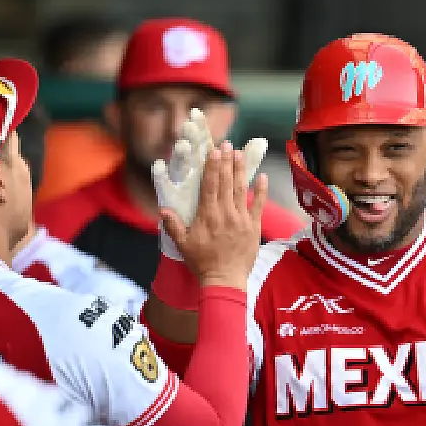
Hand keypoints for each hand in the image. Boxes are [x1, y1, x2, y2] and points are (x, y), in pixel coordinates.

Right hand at [160, 142, 267, 289]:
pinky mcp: (254, 226)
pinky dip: (260, 191)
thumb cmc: (202, 262)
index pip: (210, 185)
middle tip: (227, 144)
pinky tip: (262, 177)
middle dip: (226, 162)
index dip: (213, 166)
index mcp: (208, 215)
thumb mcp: (183, 244)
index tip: (214, 151)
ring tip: (240, 153)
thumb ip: (173, 225)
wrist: (225, 280)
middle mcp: (226, 213)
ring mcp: (242, 219)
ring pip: (241, 189)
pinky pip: (258, 205)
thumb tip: (162, 209)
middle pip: (226, 182)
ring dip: (241, 170)